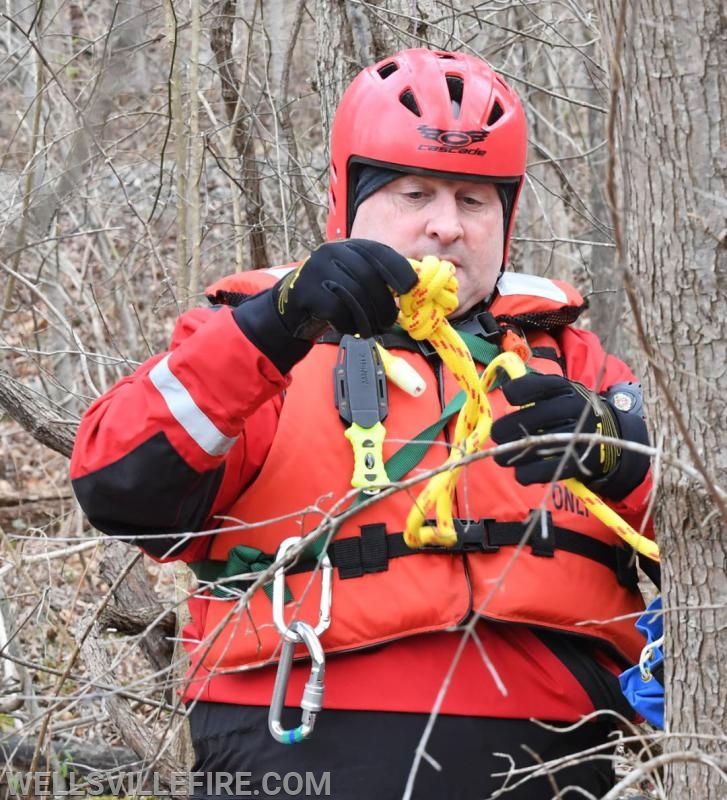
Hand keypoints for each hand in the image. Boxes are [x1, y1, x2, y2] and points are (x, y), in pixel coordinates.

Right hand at [274, 240, 417, 339]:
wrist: (292, 306)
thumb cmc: (331, 293)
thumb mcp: (352, 275)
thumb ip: (376, 275)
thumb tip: (412, 287)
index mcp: (348, 245)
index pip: (379, 252)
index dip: (398, 270)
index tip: (409, 288)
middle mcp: (332, 252)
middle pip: (369, 278)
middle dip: (384, 304)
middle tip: (389, 322)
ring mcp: (317, 270)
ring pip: (354, 297)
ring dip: (368, 319)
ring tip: (372, 330)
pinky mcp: (307, 292)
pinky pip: (338, 312)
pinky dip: (349, 325)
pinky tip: (350, 329)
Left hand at [490, 373, 620, 486]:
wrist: (610, 434)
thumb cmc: (569, 410)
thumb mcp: (557, 391)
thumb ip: (532, 388)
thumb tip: (503, 388)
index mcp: (564, 388)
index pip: (531, 386)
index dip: (515, 392)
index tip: (510, 400)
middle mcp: (572, 408)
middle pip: (530, 419)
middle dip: (504, 429)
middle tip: (497, 435)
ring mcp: (577, 435)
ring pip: (534, 446)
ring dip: (509, 454)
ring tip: (501, 458)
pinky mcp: (579, 460)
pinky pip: (545, 470)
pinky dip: (526, 473)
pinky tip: (520, 472)